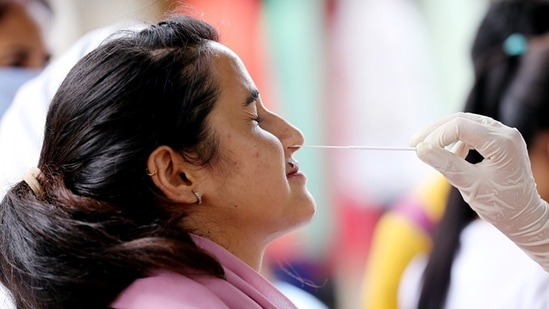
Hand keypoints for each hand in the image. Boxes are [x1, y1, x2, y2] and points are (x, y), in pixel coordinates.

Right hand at [410, 112, 548, 270]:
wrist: (523, 216)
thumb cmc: (500, 205)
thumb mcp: (469, 185)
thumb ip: (445, 164)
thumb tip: (421, 149)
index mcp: (502, 143)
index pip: (461, 126)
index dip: (436, 136)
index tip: (418, 150)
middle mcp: (505, 133)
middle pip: (462, 120)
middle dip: (435, 131)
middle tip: (413, 144)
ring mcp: (504, 136)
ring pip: (465, 123)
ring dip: (444, 134)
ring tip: (427, 150)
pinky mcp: (499, 141)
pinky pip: (472, 132)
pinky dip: (456, 141)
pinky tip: (450, 156)